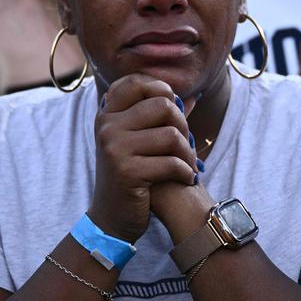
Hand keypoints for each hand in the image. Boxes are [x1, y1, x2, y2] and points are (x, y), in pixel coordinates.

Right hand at [89, 74, 198, 242]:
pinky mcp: (127, 172)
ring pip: (171, 135)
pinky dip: (185, 172)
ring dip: (188, 153)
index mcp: (107, 114)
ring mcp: (114, 148)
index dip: (161, 89)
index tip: (174, 108)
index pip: (136, 82)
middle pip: (163, 105)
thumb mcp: (137, 141)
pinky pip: (171, 162)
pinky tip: (185, 179)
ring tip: (188, 164)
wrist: (111, 218)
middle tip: (186, 144)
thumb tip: (193, 97)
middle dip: (183, 125)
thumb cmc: (131, 174)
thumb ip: (159, 118)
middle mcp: (107, 126)